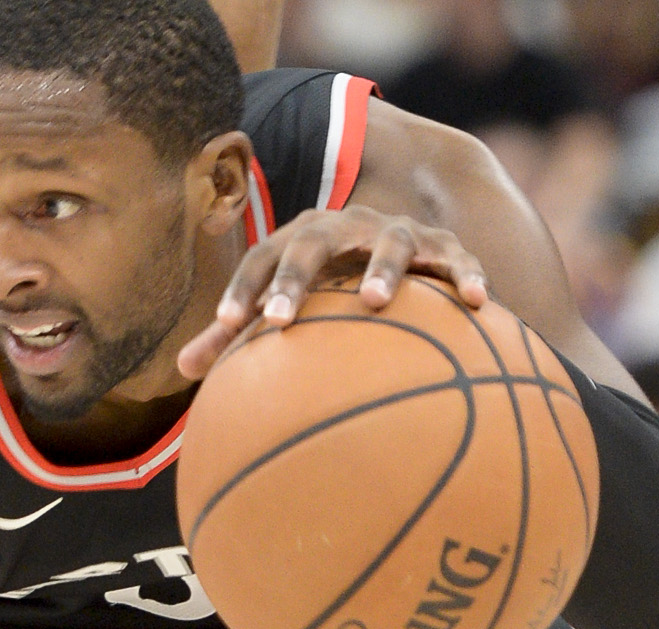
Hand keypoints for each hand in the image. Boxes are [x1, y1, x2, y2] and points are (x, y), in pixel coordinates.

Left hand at [178, 203, 489, 379]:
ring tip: (372, 302)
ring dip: (379, 267)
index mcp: (303, 239)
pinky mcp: (444, 246)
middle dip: (295, 278)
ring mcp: (397, 232)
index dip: (244, 287)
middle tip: (278, 320)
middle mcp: (347, 226)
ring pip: (388, 240)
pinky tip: (476, 302)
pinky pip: (458, 258)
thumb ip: (239, 336)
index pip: (263, 257)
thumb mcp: (288, 307)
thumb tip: (181, 372)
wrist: (401, 245)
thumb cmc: (331, 291)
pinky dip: (467, 274)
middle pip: (314, 242)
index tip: (229, 326)